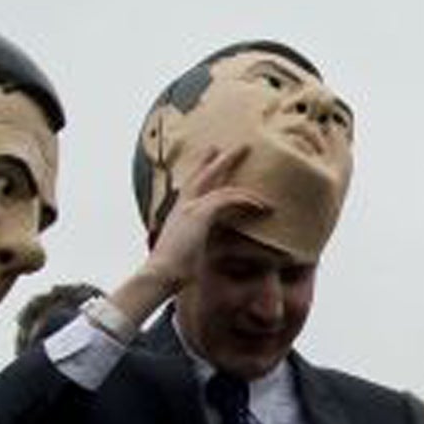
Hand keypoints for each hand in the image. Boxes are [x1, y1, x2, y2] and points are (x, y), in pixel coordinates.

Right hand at [107, 146, 267, 325]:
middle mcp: (183, 206)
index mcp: (180, 214)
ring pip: (220, 184)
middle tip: (239, 147)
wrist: (161, 275)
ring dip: (244, 182)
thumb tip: (223, 249)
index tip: (214, 159)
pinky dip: (246, 201)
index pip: (194, 187)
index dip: (205, 172)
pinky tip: (262, 206)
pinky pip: (228, 199)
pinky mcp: (199, 213)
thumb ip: (206, 243)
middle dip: (221, 160)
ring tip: (260, 173)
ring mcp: (190, 207)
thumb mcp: (194, 252)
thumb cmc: (176, 271)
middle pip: (204, 175)